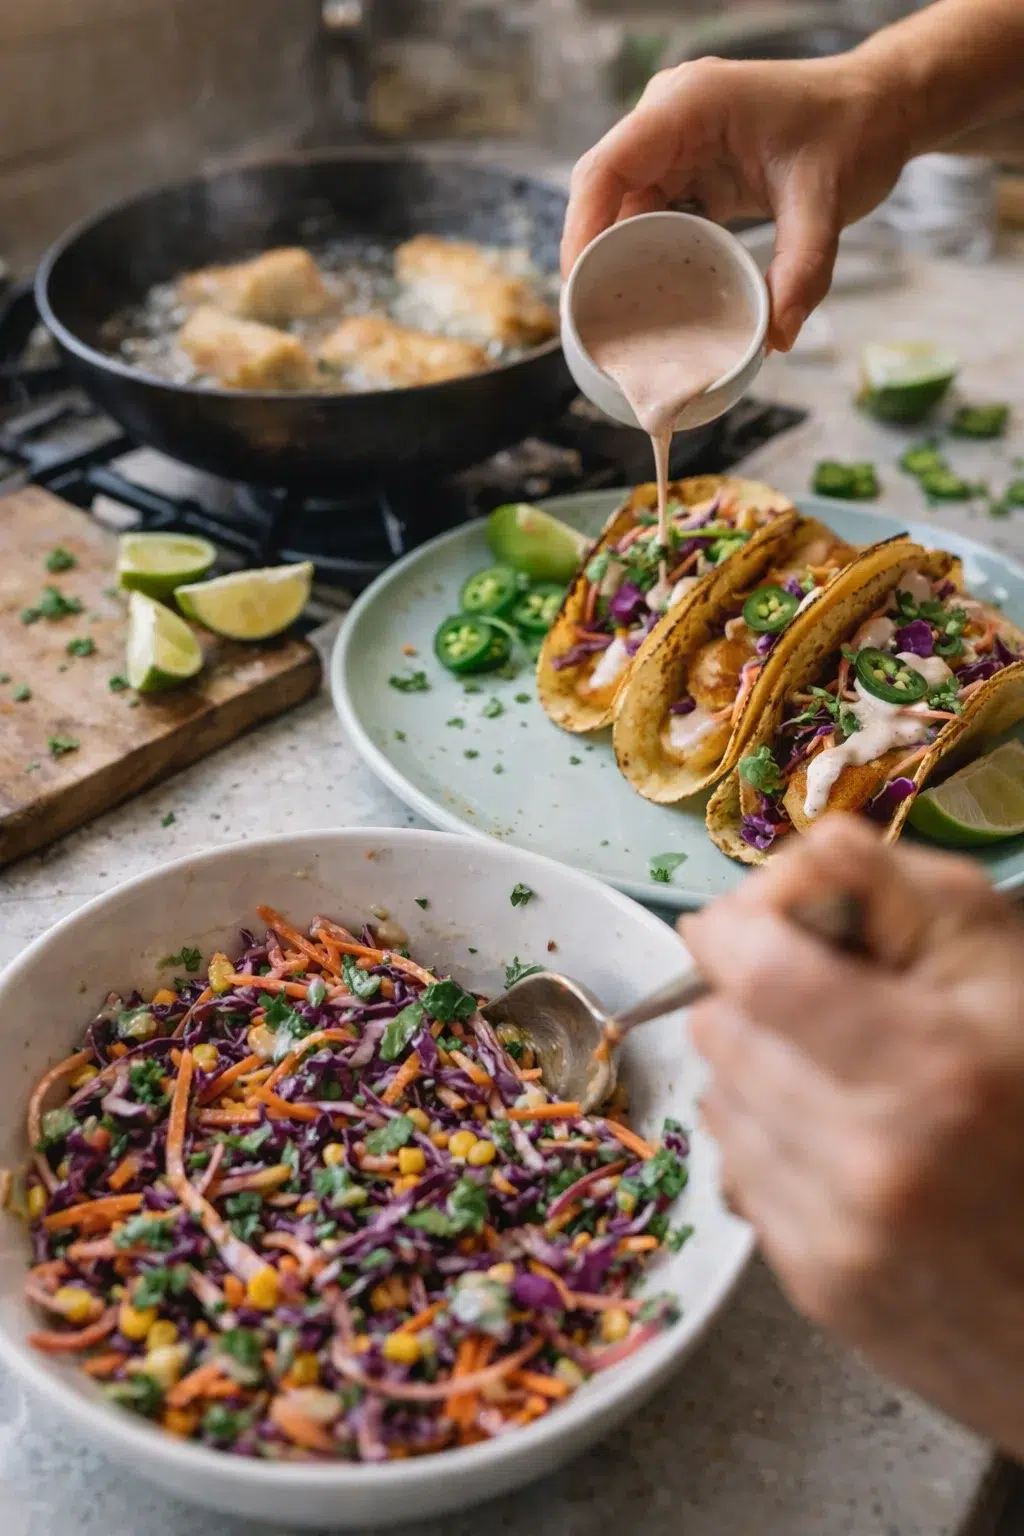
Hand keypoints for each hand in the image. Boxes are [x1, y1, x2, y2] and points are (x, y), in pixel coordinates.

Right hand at [561, 55, 912, 350]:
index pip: (608, 165)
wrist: (880, 108)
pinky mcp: (689, 166)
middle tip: (589, 317)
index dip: (582, 227)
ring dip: (616, 256)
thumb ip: (802, 271)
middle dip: (592, 252)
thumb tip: (777, 338)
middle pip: (604, 189)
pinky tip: (645, 291)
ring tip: (610, 313)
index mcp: (690, 105)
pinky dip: (644, 251)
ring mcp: (677, 141)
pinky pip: (649, 211)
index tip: (578, 285)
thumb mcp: (828, 202)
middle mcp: (671, 116)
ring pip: (622, 204)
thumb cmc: (854, 131)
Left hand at [681, 815, 1023, 1456]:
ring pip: (717, 1098)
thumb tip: (776, 873)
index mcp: (932, 1066)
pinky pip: (733, 1170)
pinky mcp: (817, 1287)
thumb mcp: (994, 957)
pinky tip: (835, 1140)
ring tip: (832, 1072)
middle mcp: (874, 1160)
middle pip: (722, 1030)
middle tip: (810, 999)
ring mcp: (841, 1236)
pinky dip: (767, 1139)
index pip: (758, 971)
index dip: (737, 929)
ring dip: (754, 1068)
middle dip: (749, 996)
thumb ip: (884, 885)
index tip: (747, 924)